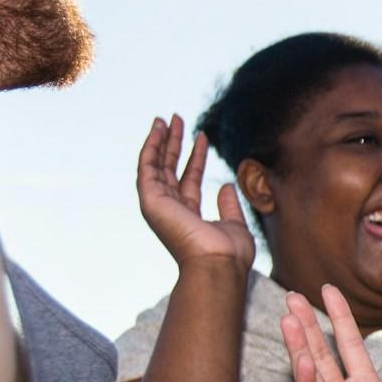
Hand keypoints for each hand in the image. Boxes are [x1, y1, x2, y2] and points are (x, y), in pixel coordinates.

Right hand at [137, 116, 256, 270]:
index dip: (195, 157)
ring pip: (157, 165)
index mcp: (188, 216)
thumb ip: (228, 206)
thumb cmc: (229, 253)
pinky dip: (151, 147)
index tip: (202, 136)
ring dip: (161, 141)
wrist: (218, 264)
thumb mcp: (234, 225)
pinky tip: (158, 129)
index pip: (189, 180)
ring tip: (167, 118)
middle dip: (173, 144)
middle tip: (177, 119)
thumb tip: (227, 185)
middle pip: (169, 169)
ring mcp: (159, 205)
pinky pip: (147, 167)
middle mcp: (170, 210)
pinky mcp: (151, 200)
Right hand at [281, 285, 381, 381]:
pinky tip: (301, 358)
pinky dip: (303, 380)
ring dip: (299, 345)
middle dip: (308, 325)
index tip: (327, 291)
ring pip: (310, 372)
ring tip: (289, 318)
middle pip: (322, 352)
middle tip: (293, 296)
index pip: (349, 344)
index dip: (339, 317)